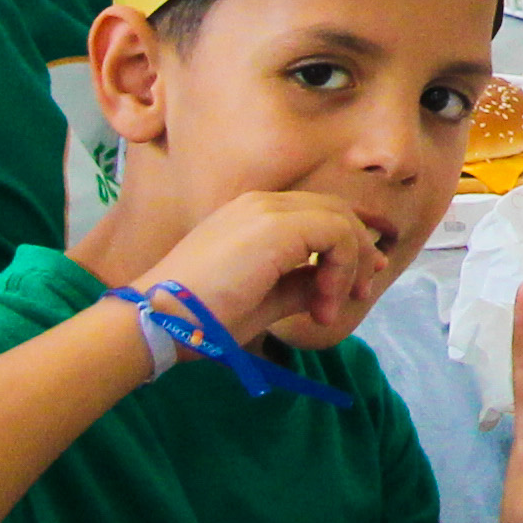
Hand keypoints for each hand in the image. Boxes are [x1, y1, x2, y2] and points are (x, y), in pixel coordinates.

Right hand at [161, 190, 374, 348]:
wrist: (160, 319)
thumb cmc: (201, 316)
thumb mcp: (264, 300)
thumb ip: (298, 286)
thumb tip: (326, 288)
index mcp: (253, 215)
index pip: (317, 214)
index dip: (347, 244)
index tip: (356, 284)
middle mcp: (262, 203)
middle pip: (335, 211)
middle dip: (358, 251)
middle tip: (362, 291)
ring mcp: (268, 210)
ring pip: (339, 219)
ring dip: (349, 265)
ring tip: (328, 309)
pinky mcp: (276, 226)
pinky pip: (335, 233)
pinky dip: (341, 268)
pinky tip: (321, 304)